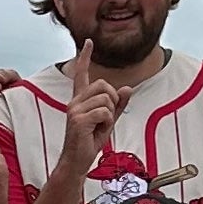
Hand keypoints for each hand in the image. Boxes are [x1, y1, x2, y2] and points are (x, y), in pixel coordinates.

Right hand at [60, 42, 130, 173]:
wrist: (77, 161)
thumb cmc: (89, 142)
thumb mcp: (108, 121)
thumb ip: (118, 105)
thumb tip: (128, 88)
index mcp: (80, 100)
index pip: (82, 74)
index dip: (85, 57)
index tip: (88, 42)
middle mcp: (75, 101)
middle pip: (104, 85)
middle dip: (113, 100)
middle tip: (106, 118)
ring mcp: (75, 110)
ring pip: (106, 99)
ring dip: (110, 114)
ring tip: (99, 127)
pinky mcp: (78, 120)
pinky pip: (104, 112)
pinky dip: (107, 122)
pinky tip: (97, 131)